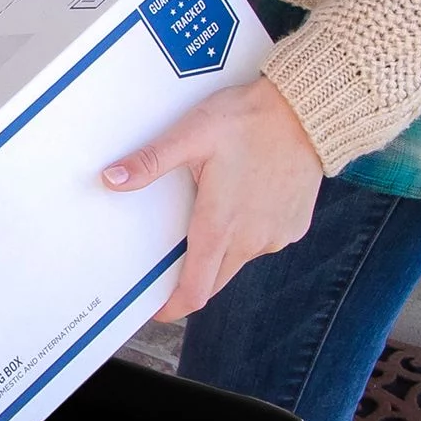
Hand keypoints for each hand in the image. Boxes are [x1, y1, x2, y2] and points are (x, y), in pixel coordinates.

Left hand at [104, 76, 323, 320]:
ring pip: (240, 260)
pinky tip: (246, 202)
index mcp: (220, 227)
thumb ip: (151, 162)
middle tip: (175, 264)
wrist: (308, 111)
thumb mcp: (191, 135)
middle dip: (193, 281)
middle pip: (214, 281)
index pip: (195, 291)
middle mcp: (251, 241)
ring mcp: (276, 237)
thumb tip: (112, 179)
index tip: (158, 309)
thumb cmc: (250, 120)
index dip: (173, 307)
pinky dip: (250, 233)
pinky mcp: (295, 227)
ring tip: (215, 214)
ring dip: (223, 250)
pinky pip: (265, 242)